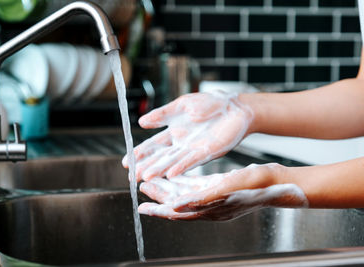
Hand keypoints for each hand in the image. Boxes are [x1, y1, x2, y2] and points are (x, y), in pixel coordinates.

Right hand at [123, 91, 253, 180]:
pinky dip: (180, 167)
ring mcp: (193, 149)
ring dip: (159, 169)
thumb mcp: (182, 105)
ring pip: (172, 161)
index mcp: (174, 131)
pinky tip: (170, 174)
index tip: (126, 162)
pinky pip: (191, 161)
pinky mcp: (207, 152)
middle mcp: (181, 143)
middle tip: (131, 177)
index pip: (153, 144)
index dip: (139, 153)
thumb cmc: (210, 103)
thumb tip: (140, 122)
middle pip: (160, 157)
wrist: (235, 107)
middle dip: (144, 166)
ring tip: (144, 178)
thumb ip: (162, 114)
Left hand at [138, 163, 308, 220]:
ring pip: (186, 197)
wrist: (277, 183)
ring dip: (169, 191)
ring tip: (154, 183)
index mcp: (211, 210)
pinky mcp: (220, 191)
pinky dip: (185, 185)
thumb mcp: (228, 188)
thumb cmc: (257, 184)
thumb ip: (201, 197)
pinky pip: (198, 190)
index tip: (142, 207)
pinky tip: (178, 179)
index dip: (159, 210)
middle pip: (179, 206)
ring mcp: (215, 201)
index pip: (178, 213)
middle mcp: (211, 208)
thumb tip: (176, 205)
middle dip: (160, 198)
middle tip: (143, 189)